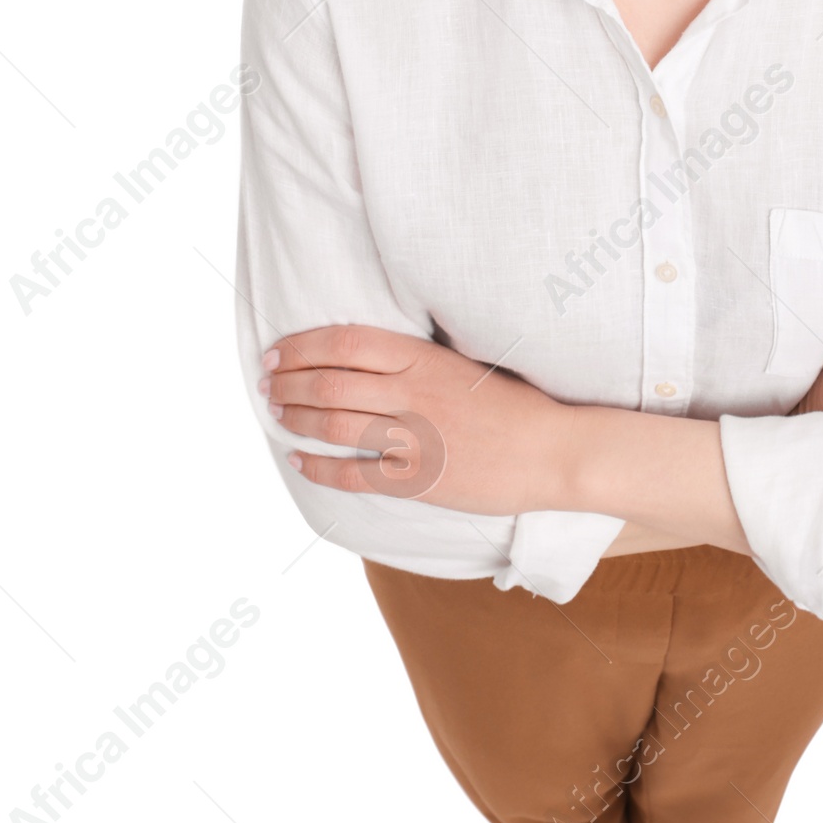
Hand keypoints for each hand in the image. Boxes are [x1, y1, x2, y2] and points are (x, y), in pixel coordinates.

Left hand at [259, 325, 565, 512]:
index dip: (303, 347)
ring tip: (279, 415)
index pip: (346, 343)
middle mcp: (414, 394)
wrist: (554, 451)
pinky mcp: (420, 479)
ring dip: (297, 419)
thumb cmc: (515, 405)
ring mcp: (416, 438)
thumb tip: (363, 357)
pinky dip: (320, 467)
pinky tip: (301, 460)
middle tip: (268, 385)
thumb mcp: (464, 365)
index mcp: (425, 359)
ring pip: (336, 425)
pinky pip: (356, 473)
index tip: (278, 353)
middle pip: (331, 383)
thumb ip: (416, 360)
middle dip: (289, 383)